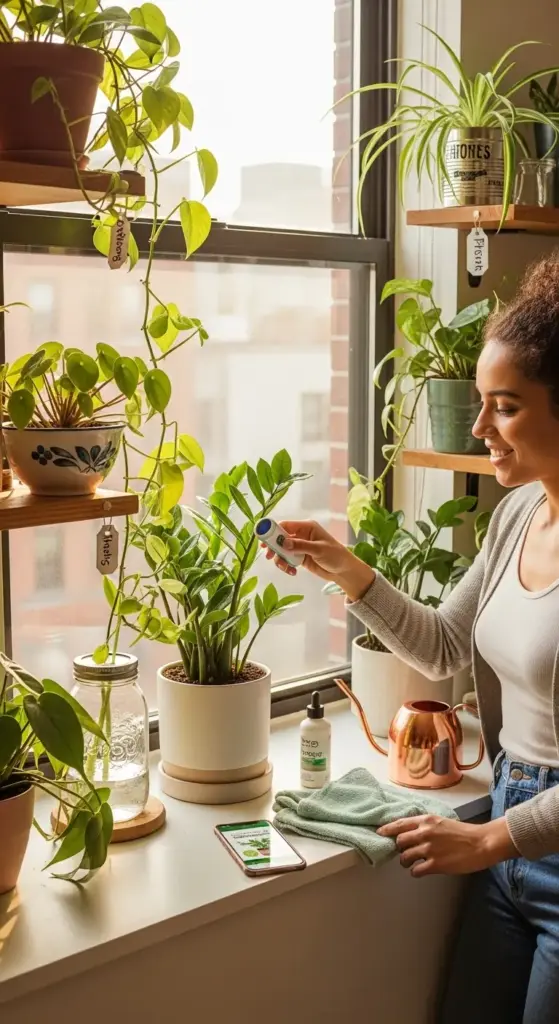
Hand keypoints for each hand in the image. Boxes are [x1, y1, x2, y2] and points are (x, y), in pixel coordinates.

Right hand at [263, 519, 374, 601]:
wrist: (344, 571)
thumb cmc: (335, 555)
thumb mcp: (318, 550)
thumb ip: (300, 546)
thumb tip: (283, 543)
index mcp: (307, 527)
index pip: (286, 525)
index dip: (273, 531)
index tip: (263, 538)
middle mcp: (302, 535)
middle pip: (280, 538)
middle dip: (273, 547)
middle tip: (269, 556)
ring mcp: (300, 547)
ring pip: (282, 550)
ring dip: (280, 559)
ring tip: (285, 568)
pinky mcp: (300, 558)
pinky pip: (287, 560)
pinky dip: (286, 566)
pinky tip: (292, 572)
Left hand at [377, 815, 516, 876]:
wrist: (481, 843)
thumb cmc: (463, 833)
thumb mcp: (442, 822)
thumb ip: (426, 826)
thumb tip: (411, 832)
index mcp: (426, 821)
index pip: (400, 823)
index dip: (387, 829)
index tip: (379, 832)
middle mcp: (425, 833)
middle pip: (399, 841)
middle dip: (399, 848)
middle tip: (405, 852)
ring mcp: (429, 849)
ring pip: (404, 857)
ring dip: (406, 861)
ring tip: (413, 863)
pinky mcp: (436, 864)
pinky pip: (415, 870)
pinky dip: (415, 872)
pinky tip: (421, 870)